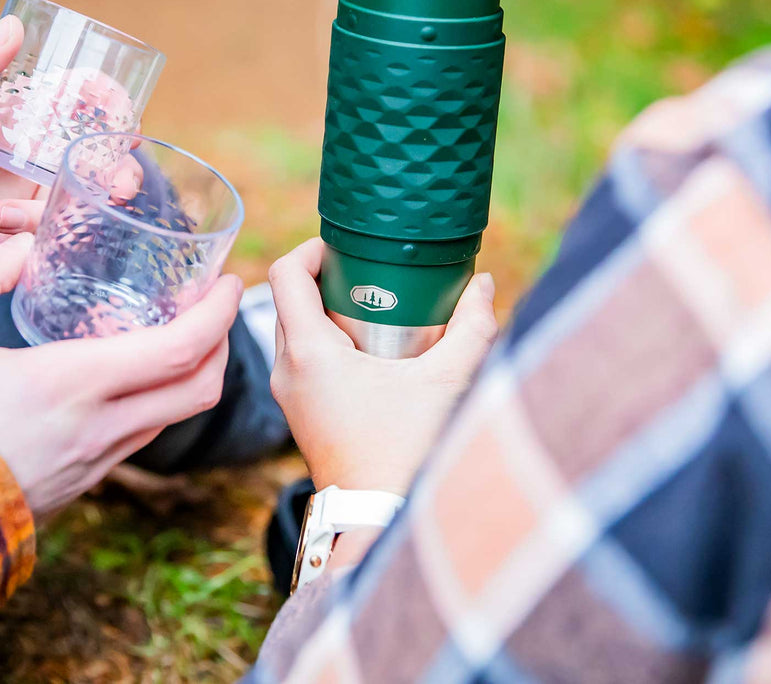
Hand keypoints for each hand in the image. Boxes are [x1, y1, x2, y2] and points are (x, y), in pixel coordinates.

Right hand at [0, 234, 242, 517]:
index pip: (181, 351)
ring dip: (193, 373)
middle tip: (214, 306)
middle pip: (201, 390)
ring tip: (178, 332)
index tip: (229, 282)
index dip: (219, 315)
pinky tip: (131, 373)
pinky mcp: (80, 483)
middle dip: (223, 344)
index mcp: (74, 384)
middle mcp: (99, 428)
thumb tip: (22, 246)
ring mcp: (94, 462)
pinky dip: (158, 400)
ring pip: (173, 417)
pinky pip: (141, 436)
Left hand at [268, 238, 497, 495]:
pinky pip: (299, 358)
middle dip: (325, 277)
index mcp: (309, 352)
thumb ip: (472, 327)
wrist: (382, 522)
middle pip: (288, 298)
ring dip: (323, 309)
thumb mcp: (448, 381)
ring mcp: (288, 394)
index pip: (285, 274)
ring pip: (292, 329)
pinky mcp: (299, 413)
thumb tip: (485, 284)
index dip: (312, 248)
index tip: (347, 247)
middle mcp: (287, 369)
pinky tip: (368, 347)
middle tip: (370, 272)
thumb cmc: (409, 454)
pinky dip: (323, 339)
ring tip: (374, 306)